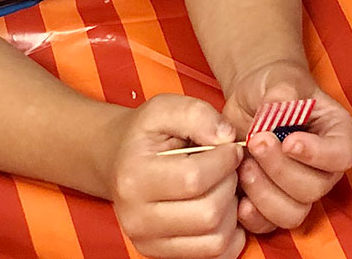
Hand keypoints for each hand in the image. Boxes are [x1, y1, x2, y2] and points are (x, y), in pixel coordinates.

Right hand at [104, 95, 244, 258]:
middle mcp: (137, 218)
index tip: (230, 147)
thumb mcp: (165, 108)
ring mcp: (148, 242)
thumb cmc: (146, 134)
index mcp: (134, 178)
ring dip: (232, 211)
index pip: (194, 179)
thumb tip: (226, 138)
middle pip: (208, 214)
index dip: (224, 160)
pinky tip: (224, 209)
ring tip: (223, 186)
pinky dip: (230, 235)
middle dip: (230, 185)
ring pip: (215, 239)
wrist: (118, 161)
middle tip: (228, 168)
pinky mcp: (162, 255)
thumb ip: (197, 114)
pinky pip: (213, 256)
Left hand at [221, 61, 351, 233]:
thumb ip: (282, 93)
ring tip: (243, 165)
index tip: (288, 141)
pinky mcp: (274, 203)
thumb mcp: (280, 80)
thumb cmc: (274, 86)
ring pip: (294, 212)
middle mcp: (324, 168)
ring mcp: (300, 190)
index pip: (341, 155)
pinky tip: (238, 197)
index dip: (317, 154)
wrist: (253, 100)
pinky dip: (253, 216)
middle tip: (256, 142)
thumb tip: (277, 108)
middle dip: (281, 169)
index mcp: (337, 135)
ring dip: (265, 193)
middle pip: (314, 188)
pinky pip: (270, 224)